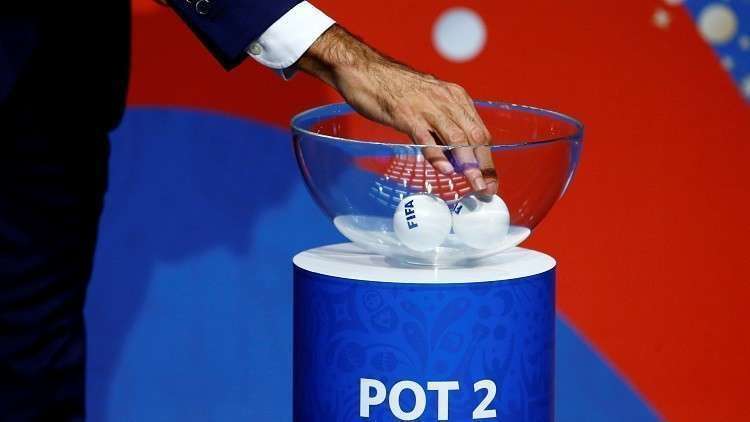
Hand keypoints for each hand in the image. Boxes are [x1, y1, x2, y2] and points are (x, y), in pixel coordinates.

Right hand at [297, 25, 496, 195]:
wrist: (366, 69)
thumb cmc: (396, 88)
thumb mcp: (429, 102)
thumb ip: (443, 124)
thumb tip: (454, 154)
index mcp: (455, 97)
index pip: (480, 132)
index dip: (488, 159)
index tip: (490, 180)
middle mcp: (447, 100)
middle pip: (475, 137)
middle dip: (484, 166)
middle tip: (486, 189)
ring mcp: (428, 107)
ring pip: (457, 139)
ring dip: (468, 165)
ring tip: (474, 185)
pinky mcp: (407, 115)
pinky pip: (427, 138)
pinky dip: (439, 156)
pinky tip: (446, 170)